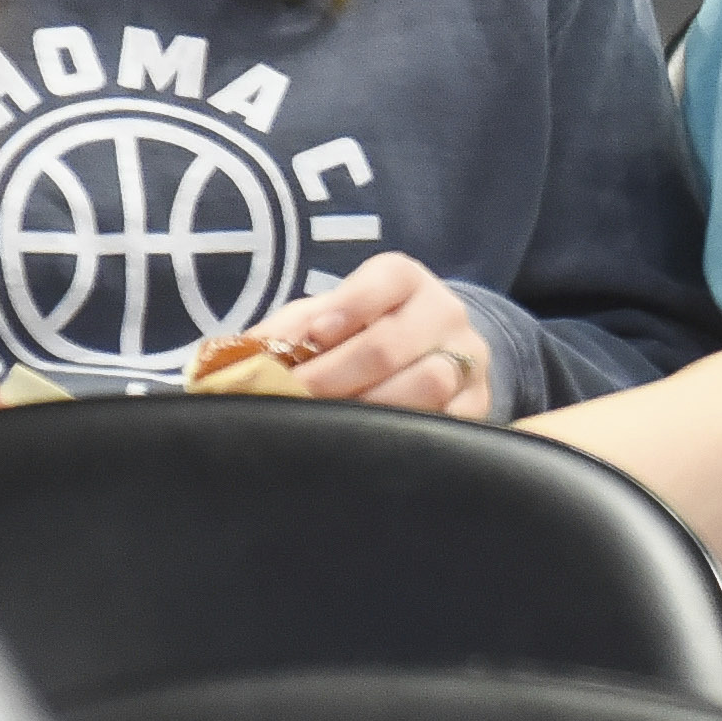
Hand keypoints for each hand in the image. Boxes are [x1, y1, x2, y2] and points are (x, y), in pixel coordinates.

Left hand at [256, 249, 501, 418]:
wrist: (431, 352)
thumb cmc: (361, 332)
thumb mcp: (325, 317)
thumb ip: (289, 329)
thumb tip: (242, 356)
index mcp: (405, 279)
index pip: (385, 280)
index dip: (349, 307)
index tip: (315, 336)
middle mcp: (444, 311)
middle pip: (392, 344)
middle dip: (336, 374)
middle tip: (297, 396)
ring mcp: (468, 358)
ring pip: (427, 383)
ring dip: (370, 407)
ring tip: (329, 423)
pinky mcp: (478, 401)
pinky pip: (448, 421)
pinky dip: (405, 432)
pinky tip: (370, 441)